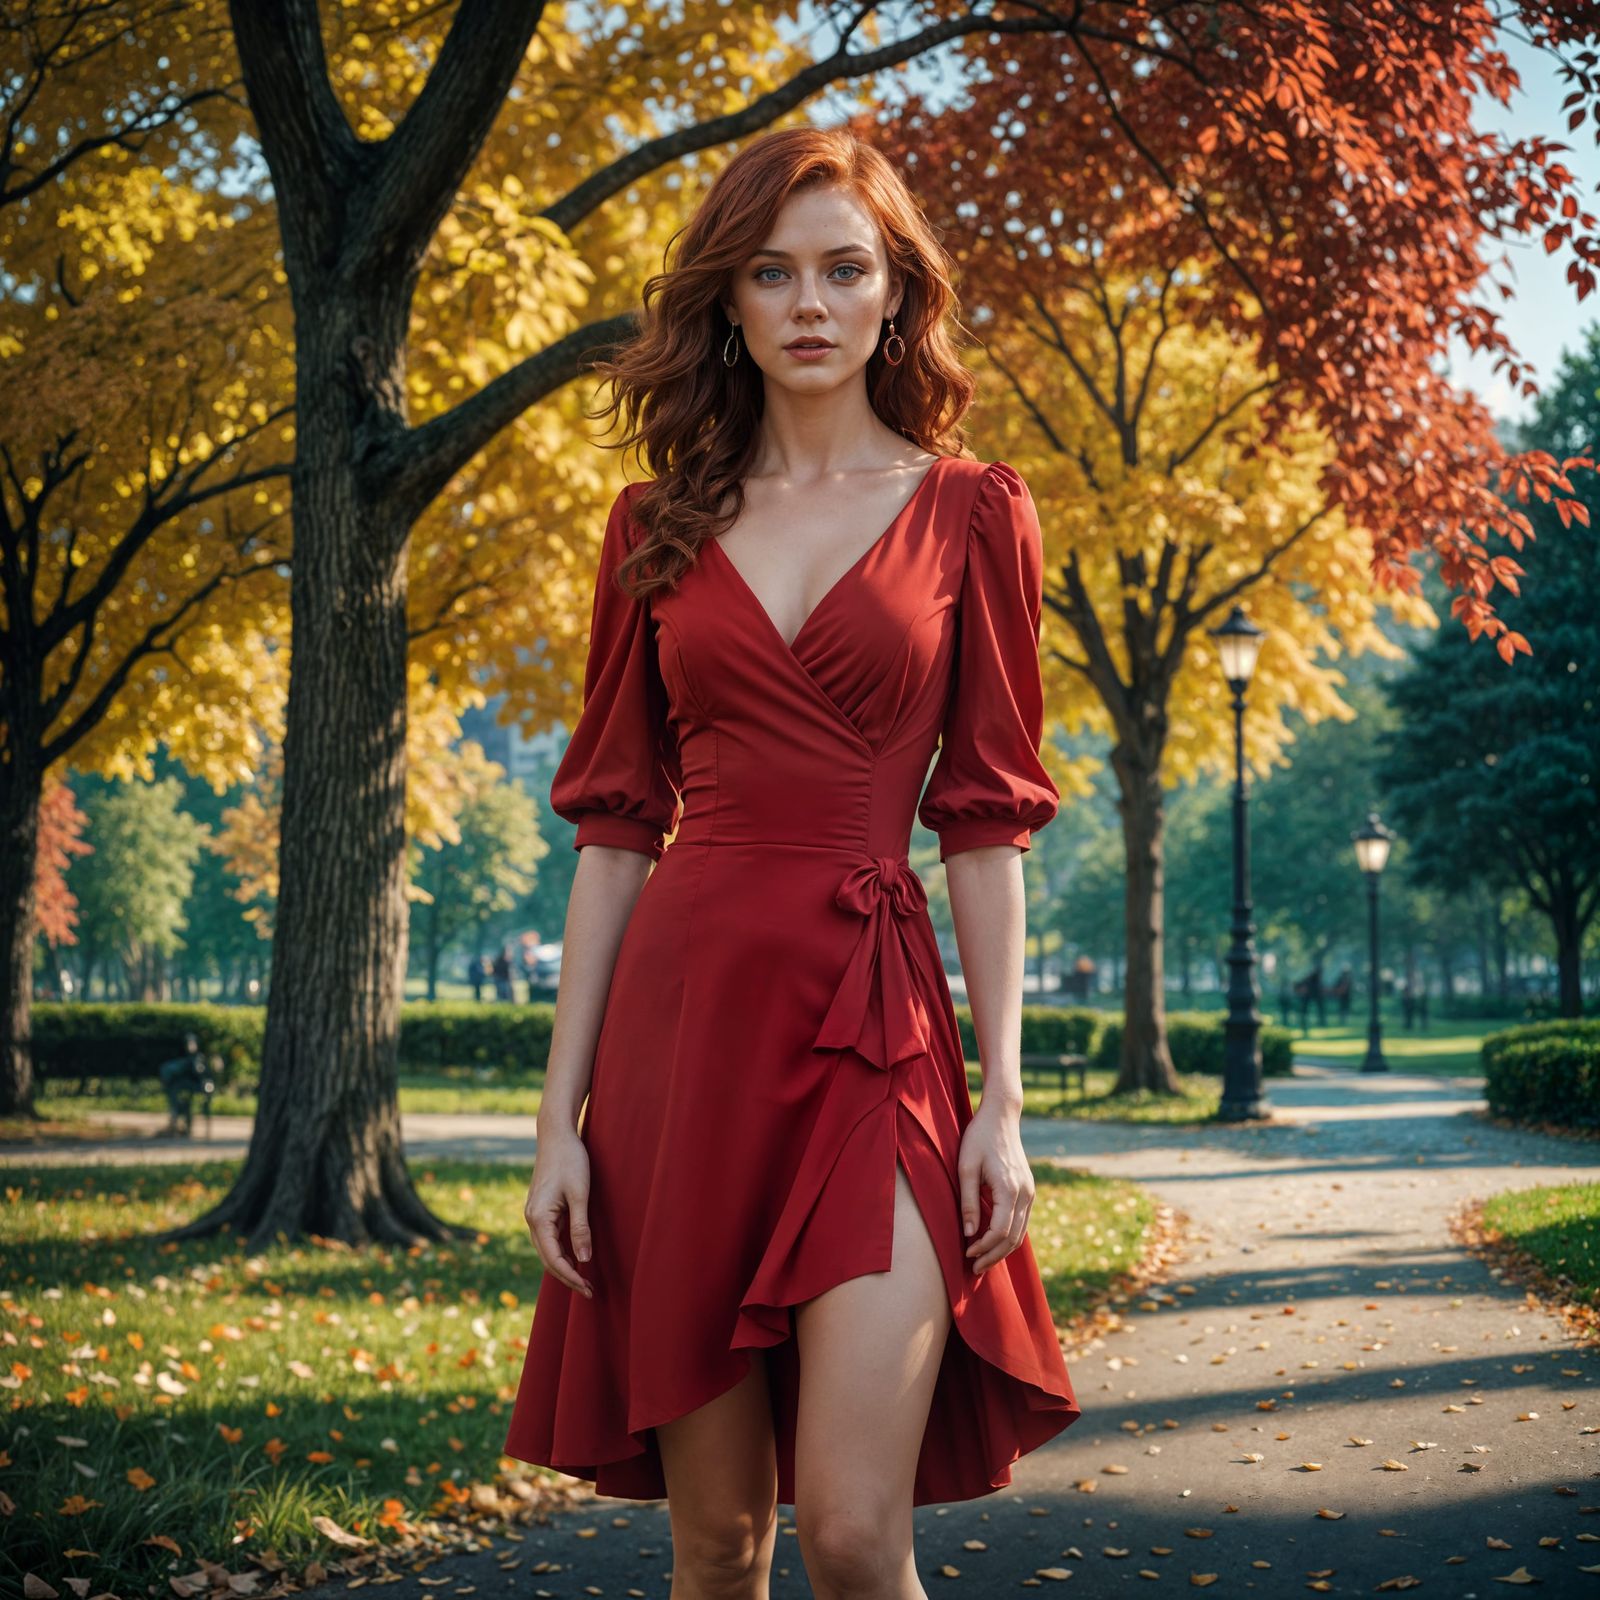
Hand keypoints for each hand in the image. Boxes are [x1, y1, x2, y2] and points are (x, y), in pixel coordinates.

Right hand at [523, 1128, 594, 1298]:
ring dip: (564, 1265)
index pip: (554, 1258)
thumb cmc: (571, 1160)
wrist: (556, 1135)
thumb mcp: (580, 1194)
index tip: (588, 1289)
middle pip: (547, 1258)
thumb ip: (581, 1227)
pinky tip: (576, 1256)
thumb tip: (584, 1259)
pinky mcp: (540, 1209)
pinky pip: (549, 1237)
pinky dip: (561, 1251)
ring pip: (547, 1249)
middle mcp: (531, 1219)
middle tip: (589, 1290)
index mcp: (538, 1218)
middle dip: (567, 1276)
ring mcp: (534, 1214)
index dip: (571, 1276)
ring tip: (583, 1279)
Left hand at [957, 1098, 1033, 1274]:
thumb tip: (969, 1234)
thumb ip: (968, 1202)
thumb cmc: (978, 1139)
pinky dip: (1009, 1237)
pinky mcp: (1028, 1190)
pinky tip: (993, 1242)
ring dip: (1002, 1250)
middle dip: (993, 1256)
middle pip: (1013, 1237)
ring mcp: (1030, 1192)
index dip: (984, 1247)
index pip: (1000, 1231)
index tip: (966, 1254)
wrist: (1001, 1117)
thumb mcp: (966, 1168)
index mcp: (1009, 1187)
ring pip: (1021, 1233)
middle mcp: (1025, 1193)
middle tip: (974, 1269)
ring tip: (982, 1261)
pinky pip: (1022, 1221)